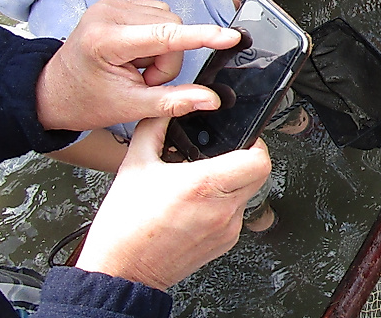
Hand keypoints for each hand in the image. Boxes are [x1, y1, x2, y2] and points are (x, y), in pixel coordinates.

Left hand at [36, 0, 241, 131]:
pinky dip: (156, 42)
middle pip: (172, 28)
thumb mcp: (131, 107)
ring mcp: (112, 6)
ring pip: (169, 22)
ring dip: (163, 52)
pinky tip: (136, 57)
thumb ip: (174, 101)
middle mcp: (108, 14)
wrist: (53, 93)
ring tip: (137, 70)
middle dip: (168, 60)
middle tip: (145, 82)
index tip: (230, 37)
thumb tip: (210, 99)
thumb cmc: (85, 101)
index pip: (167, 35)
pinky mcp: (118, 5)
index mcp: (106, 40)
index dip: (203, 37)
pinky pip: (159, 18)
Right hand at [74, 117, 270, 289]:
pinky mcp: (225, 243)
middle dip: (247, 160)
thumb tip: (167, 109)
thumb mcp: (135, 165)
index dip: (256, 144)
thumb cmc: (125, 226)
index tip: (243, 139)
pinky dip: (224, 204)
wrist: (120, 271)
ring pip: (249, 194)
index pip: (258, 160)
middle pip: (260, 175)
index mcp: (204, 185)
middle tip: (226, 155)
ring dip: (234, 183)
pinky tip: (199, 203)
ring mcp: (227, 229)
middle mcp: (222, 209)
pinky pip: (237, 214)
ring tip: (205, 180)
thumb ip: (154, 128)